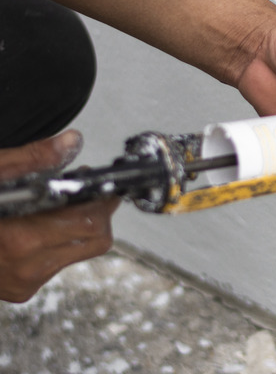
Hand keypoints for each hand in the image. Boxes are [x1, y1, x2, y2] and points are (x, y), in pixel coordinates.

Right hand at [0, 130, 119, 302]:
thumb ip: (32, 159)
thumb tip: (71, 143)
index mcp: (18, 239)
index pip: (90, 224)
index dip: (100, 200)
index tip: (99, 185)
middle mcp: (23, 267)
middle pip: (95, 240)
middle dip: (96, 212)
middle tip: (83, 190)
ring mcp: (21, 282)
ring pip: (80, 252)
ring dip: (79, 227)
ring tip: (57, 203)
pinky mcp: (20, 290)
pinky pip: (58, 263)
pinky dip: (58, 242)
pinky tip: (39, 223)